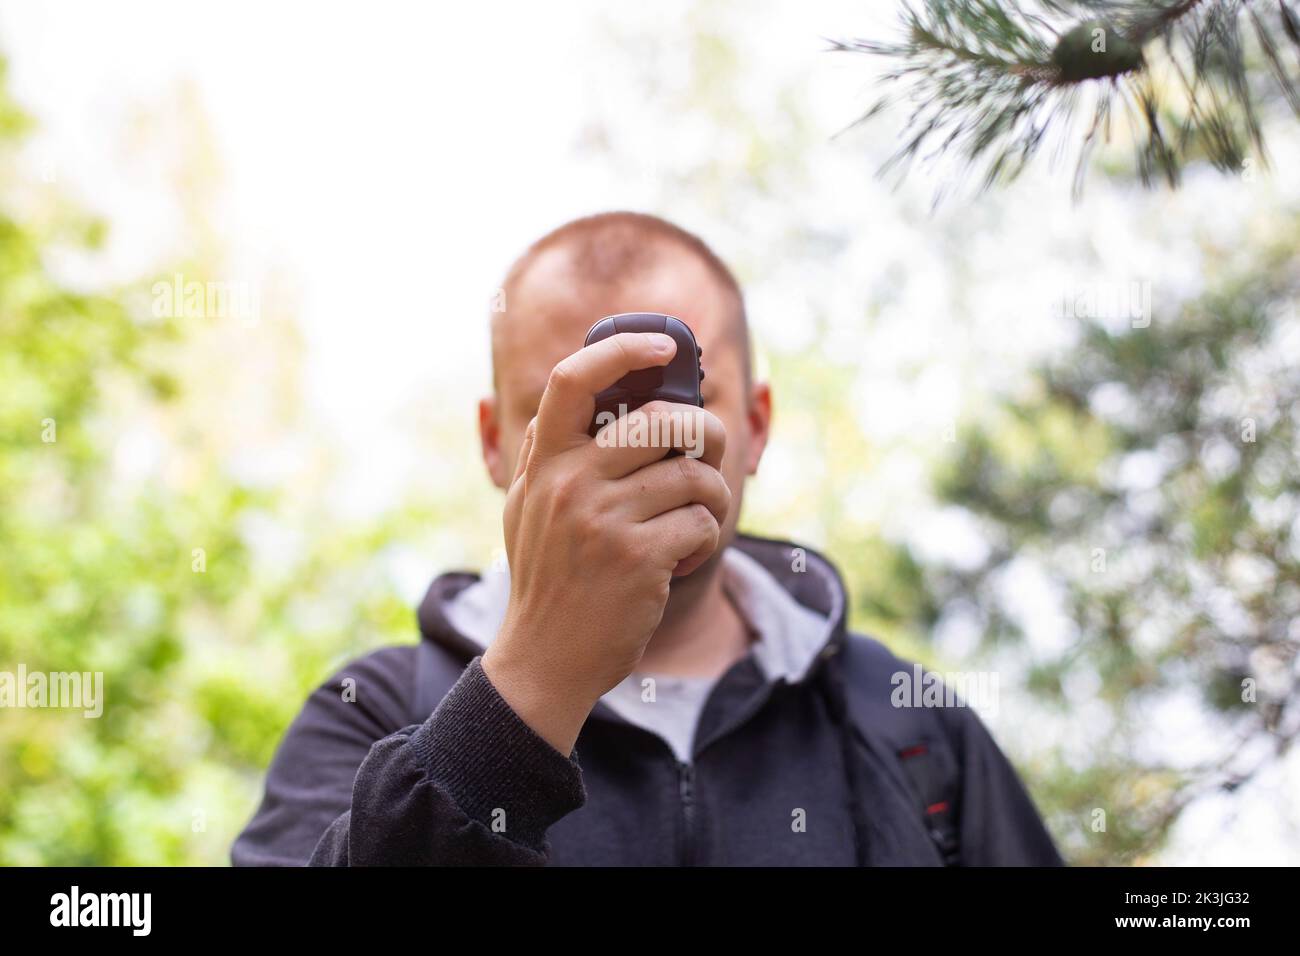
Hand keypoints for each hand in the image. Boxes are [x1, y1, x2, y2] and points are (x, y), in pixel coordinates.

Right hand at [482, 331, 729, 753]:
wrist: (545, 660)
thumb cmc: (547, 577)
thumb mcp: (527, 508)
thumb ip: (549, 452)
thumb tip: (591, 386)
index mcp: (543, 463)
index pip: (573, 380)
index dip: (623, 351)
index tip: (665, 346)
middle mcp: (569, 483)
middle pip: (663, 421)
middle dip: (704, 431)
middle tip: (708, 451)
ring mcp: (603, 519)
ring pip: (694, 474)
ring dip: (709, 497)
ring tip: (691, 519)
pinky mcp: (640, 557)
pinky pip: (701, 520)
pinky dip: (704, 536)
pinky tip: (682, 556)